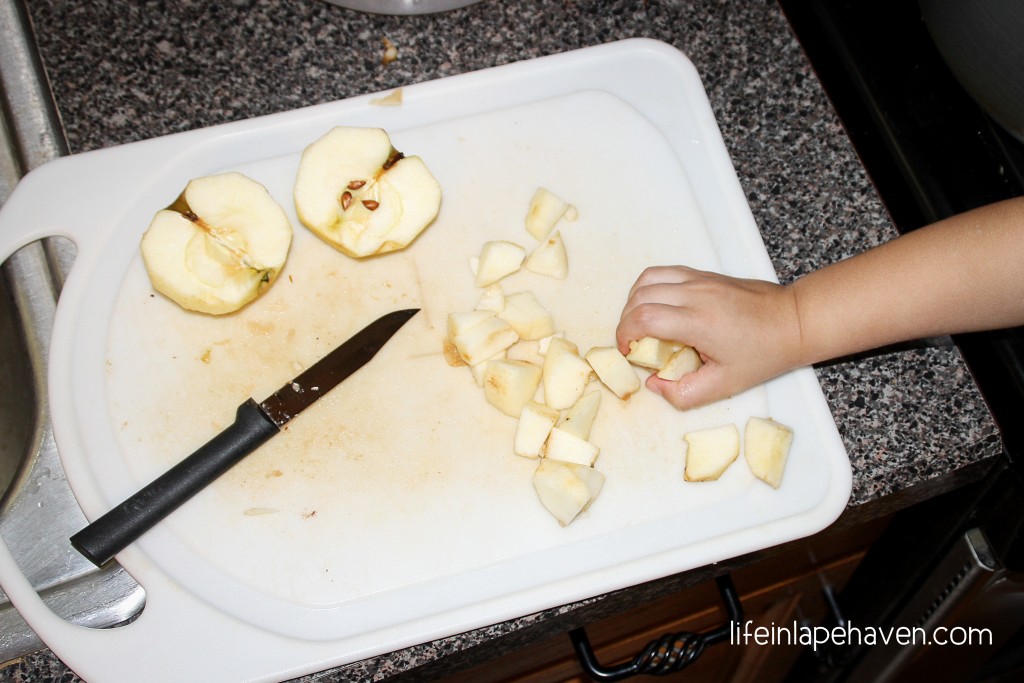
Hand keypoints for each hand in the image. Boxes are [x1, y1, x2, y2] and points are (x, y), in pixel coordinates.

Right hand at [616, 266, 801, 409]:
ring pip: (647, 279)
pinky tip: (657, 307)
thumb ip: (683, 393)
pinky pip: (664, 273)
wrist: (793, 321)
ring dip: (634, 302)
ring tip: (641, 324)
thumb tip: (654, 385)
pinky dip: (650, 288)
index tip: (629, 353)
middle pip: (639, 297)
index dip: (625, 335)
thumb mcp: (724, 385)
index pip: (643, 319)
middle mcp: (695, 294)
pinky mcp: (704, 274)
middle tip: (634, 344)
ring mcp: (699, 280)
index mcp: (698, 322)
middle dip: (626, 321)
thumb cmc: (763, 353)